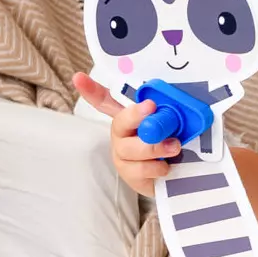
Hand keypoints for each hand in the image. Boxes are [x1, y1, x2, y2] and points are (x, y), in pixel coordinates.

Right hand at [72, 72, 179, 197]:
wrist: (176, 178)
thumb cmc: (172, 146)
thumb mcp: (173, 127)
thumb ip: (170, 115)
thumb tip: (178, 104)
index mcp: (130, 119)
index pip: (106, 101)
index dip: (92, 90)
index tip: (79, 78)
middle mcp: (121, 135)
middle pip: (120, 123)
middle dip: (135, 115)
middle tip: (152, 107)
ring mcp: (123, 155)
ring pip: (131, 149)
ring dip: (155, 147)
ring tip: (174, 146)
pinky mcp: (129, 175)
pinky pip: (140, 170)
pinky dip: (158, 167)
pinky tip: (166, 167)